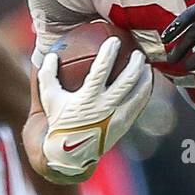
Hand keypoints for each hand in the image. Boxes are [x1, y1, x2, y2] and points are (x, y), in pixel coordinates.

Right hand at [38, 41, 151, 178]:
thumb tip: (50, 54)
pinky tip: (146, 86)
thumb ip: (47, 75)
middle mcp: (105, 108)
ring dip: (145, 78)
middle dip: (135, 63)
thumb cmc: (57, 122)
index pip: (101, 70)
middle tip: (138, 52)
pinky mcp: (124, 126)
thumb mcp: (48, 98)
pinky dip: (144, 94)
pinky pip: (138, 107)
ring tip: (148, 66)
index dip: (109, 53)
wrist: (68, 155)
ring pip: (138, 94)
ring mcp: (117, 119)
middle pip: (127, 81)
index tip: (114, 40)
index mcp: (87, 99)